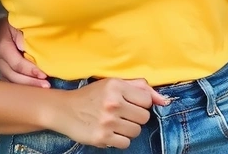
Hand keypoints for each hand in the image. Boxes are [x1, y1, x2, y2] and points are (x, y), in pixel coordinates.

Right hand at [0, 16, 48, 87]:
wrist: (6, 25)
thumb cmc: (16, 23)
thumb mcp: (19, 24)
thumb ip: (23, 34)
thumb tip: (26, 47)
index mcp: (3, 46)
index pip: (16, 63)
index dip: (30, 70)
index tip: (44, 74)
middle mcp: (0, 59)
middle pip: (13, 76)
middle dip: (30, 82)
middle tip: (46, 86)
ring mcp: (2, 67)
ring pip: (12, 82)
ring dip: (27, 87)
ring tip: (43, 89)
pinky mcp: (5, 72)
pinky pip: (12, 83)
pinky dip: (23, 88)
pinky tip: (35, 90)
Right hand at [50, 77, 169, 147]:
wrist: (64, 110)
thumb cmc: (92, 95)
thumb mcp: (113, 83)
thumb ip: (140, 87)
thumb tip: (164, 100)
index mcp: (116, 86)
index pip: (147, 100)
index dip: (141, 103)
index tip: (130, 103)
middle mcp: (112, 103)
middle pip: (144, 117)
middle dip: (136, 117)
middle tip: (123, 114)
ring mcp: (107, 122)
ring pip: (136, 131)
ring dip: (129, 129)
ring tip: (116, 123)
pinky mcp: (101, 138)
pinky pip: (125, 143)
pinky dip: (120, 140)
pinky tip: (111, 132)